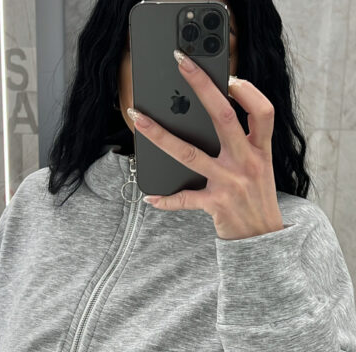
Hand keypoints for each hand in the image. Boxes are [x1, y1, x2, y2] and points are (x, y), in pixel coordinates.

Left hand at [127, 49, 284, 240]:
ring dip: (160, 135)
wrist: (262, 239)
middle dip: (202, 86)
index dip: (248, 91)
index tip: (229, 77)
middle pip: (224, 118)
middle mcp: (247, 163)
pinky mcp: (216, 204)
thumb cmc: (256, 198)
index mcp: (261, 150)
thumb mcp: (261, 167)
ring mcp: (230, 183)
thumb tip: (217, 110)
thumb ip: (246, 142)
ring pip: (191, 153)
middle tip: (182, 62)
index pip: (263, 111)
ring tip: (139, 119)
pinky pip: (185, 199)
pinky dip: (165, 199)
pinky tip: (150, 196)